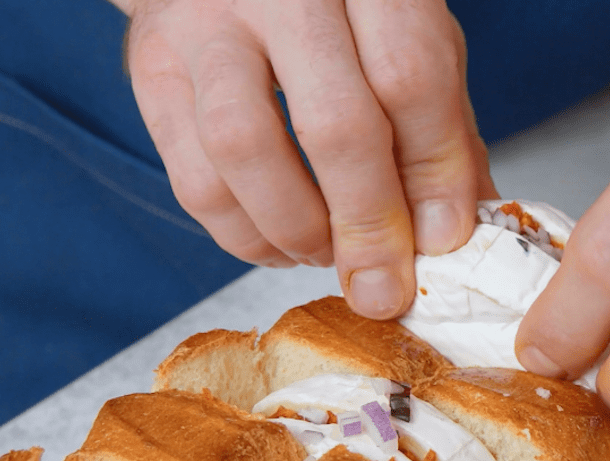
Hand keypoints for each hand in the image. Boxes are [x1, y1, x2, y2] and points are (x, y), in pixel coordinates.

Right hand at [116, 0, 495, 317]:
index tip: (443, 240)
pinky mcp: (154, 72)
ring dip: (297, 229)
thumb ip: (441, 129)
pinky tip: (281, 244)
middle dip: (368, 224)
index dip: (433, 174)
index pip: (411, 79)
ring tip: (326, 255)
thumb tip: (455, 234)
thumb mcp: (408, 43)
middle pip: (334, 122)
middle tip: (384, 285)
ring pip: (245, 149)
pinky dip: (245, 236)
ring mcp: (206, 27)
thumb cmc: (335, 11)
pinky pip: (196, 180)